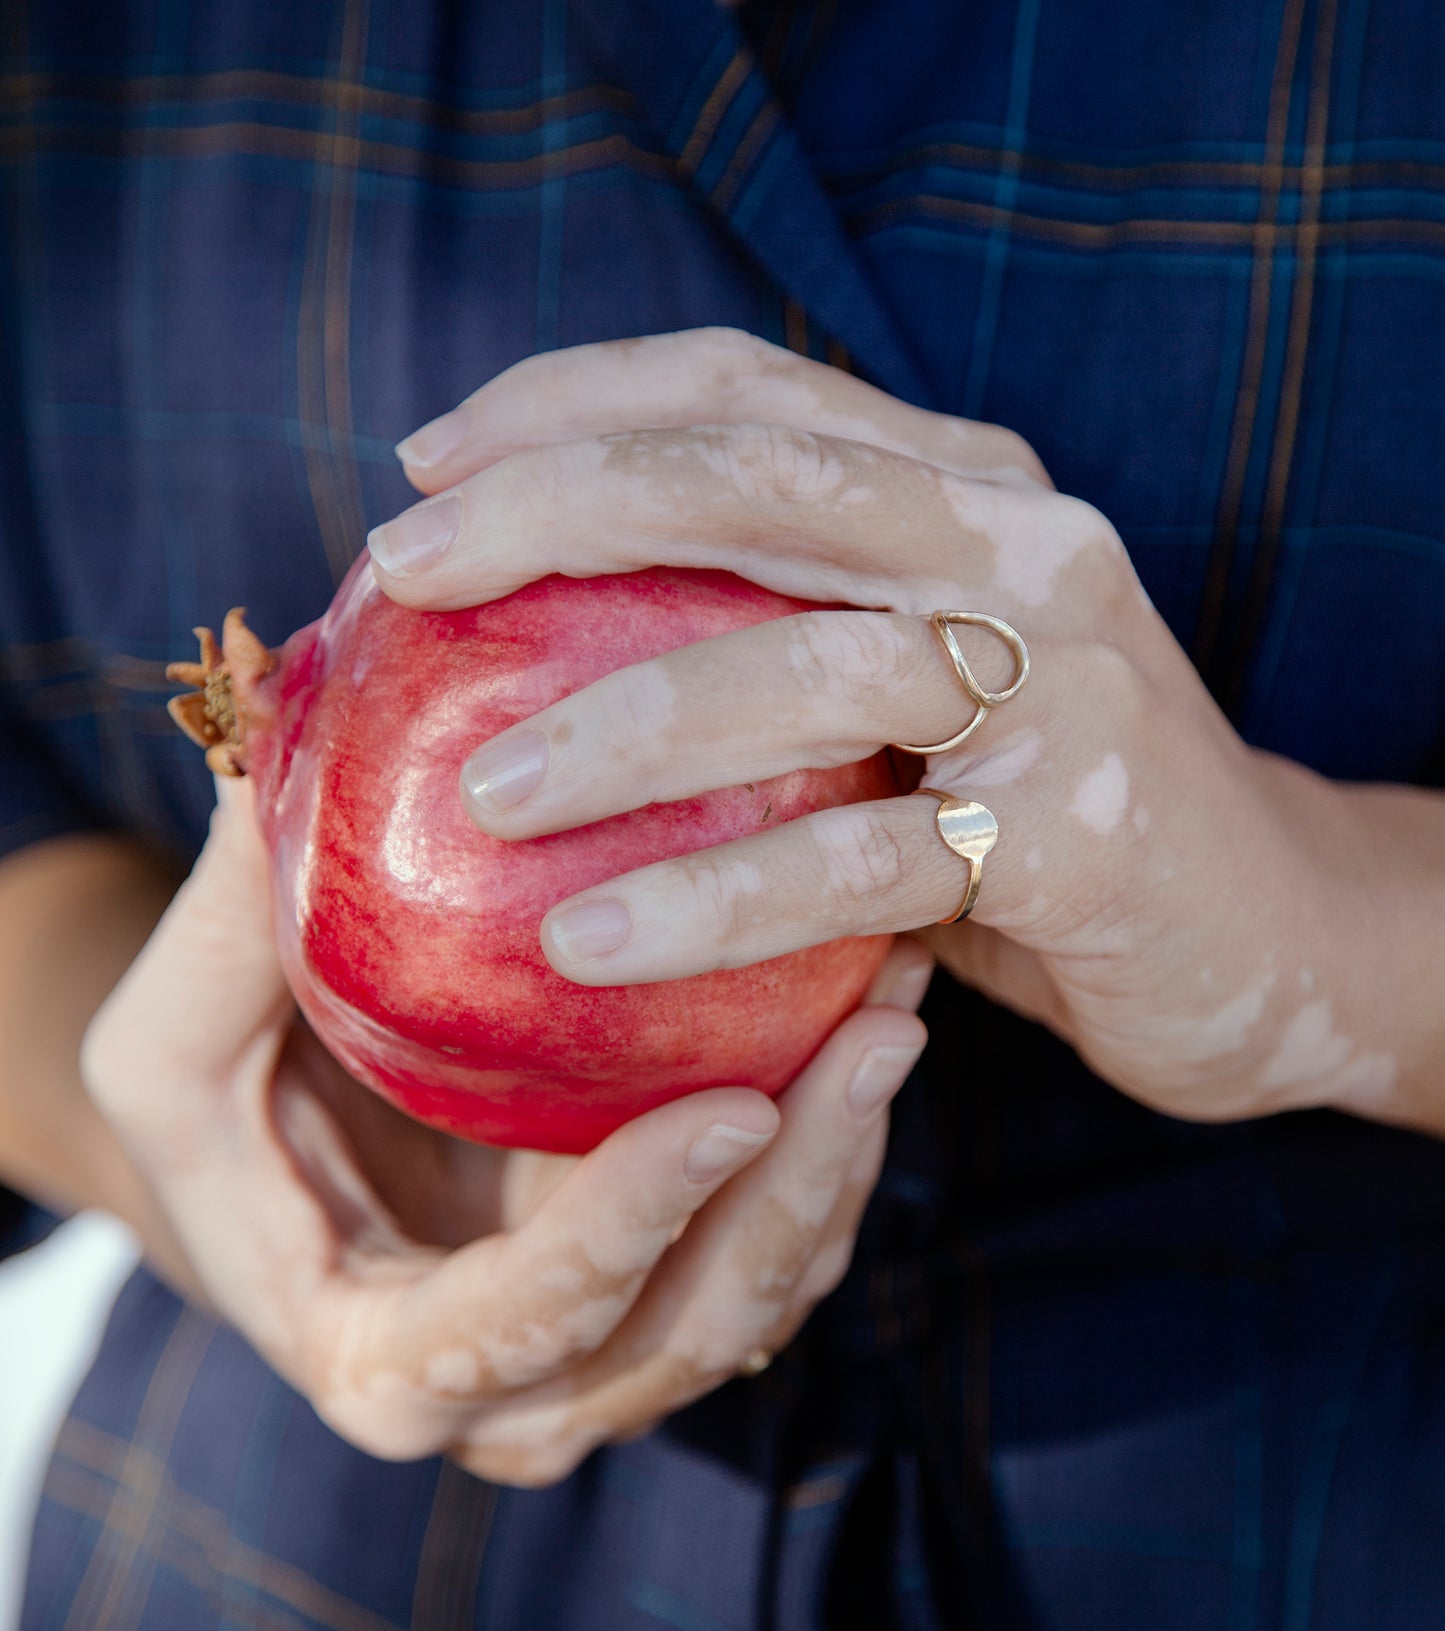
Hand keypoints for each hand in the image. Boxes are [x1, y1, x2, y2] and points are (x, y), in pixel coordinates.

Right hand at [81, 775, 930, 1483]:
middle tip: (876, 1030)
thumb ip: (228, 929)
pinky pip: (779, 1243)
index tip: (736, 1104)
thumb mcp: (171, 1038)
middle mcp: (519, 1393)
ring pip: (762, 1300)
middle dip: (794, 1196)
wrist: (273, 1164)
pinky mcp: (668, 1281)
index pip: (527, 1327)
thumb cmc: (207, 1107)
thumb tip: (284, 702)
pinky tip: (870, 1010)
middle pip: (688, 1337)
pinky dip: (836, 1145)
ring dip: (846, 1163)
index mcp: (388, 1366)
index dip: (632, 1231)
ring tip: (898, 1000)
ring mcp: (608, 1350)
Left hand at [369, 327, 1404, 1127]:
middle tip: (402, 577)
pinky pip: (860, 867)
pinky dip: (715, 903)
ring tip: (477, 797)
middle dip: (553, 510)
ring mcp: (1064, 682)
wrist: (1274, 930)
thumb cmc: (1047, 816)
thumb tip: (525, 657)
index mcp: (970, 487)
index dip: (570, 400)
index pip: (748, 391)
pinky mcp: (1078, 837)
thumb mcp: (923, 696)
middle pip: (758, 478)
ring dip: (615, 728)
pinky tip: (591, 949)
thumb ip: (785, 644)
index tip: (423, 464)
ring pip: (805, 669)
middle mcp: (1025, 547)